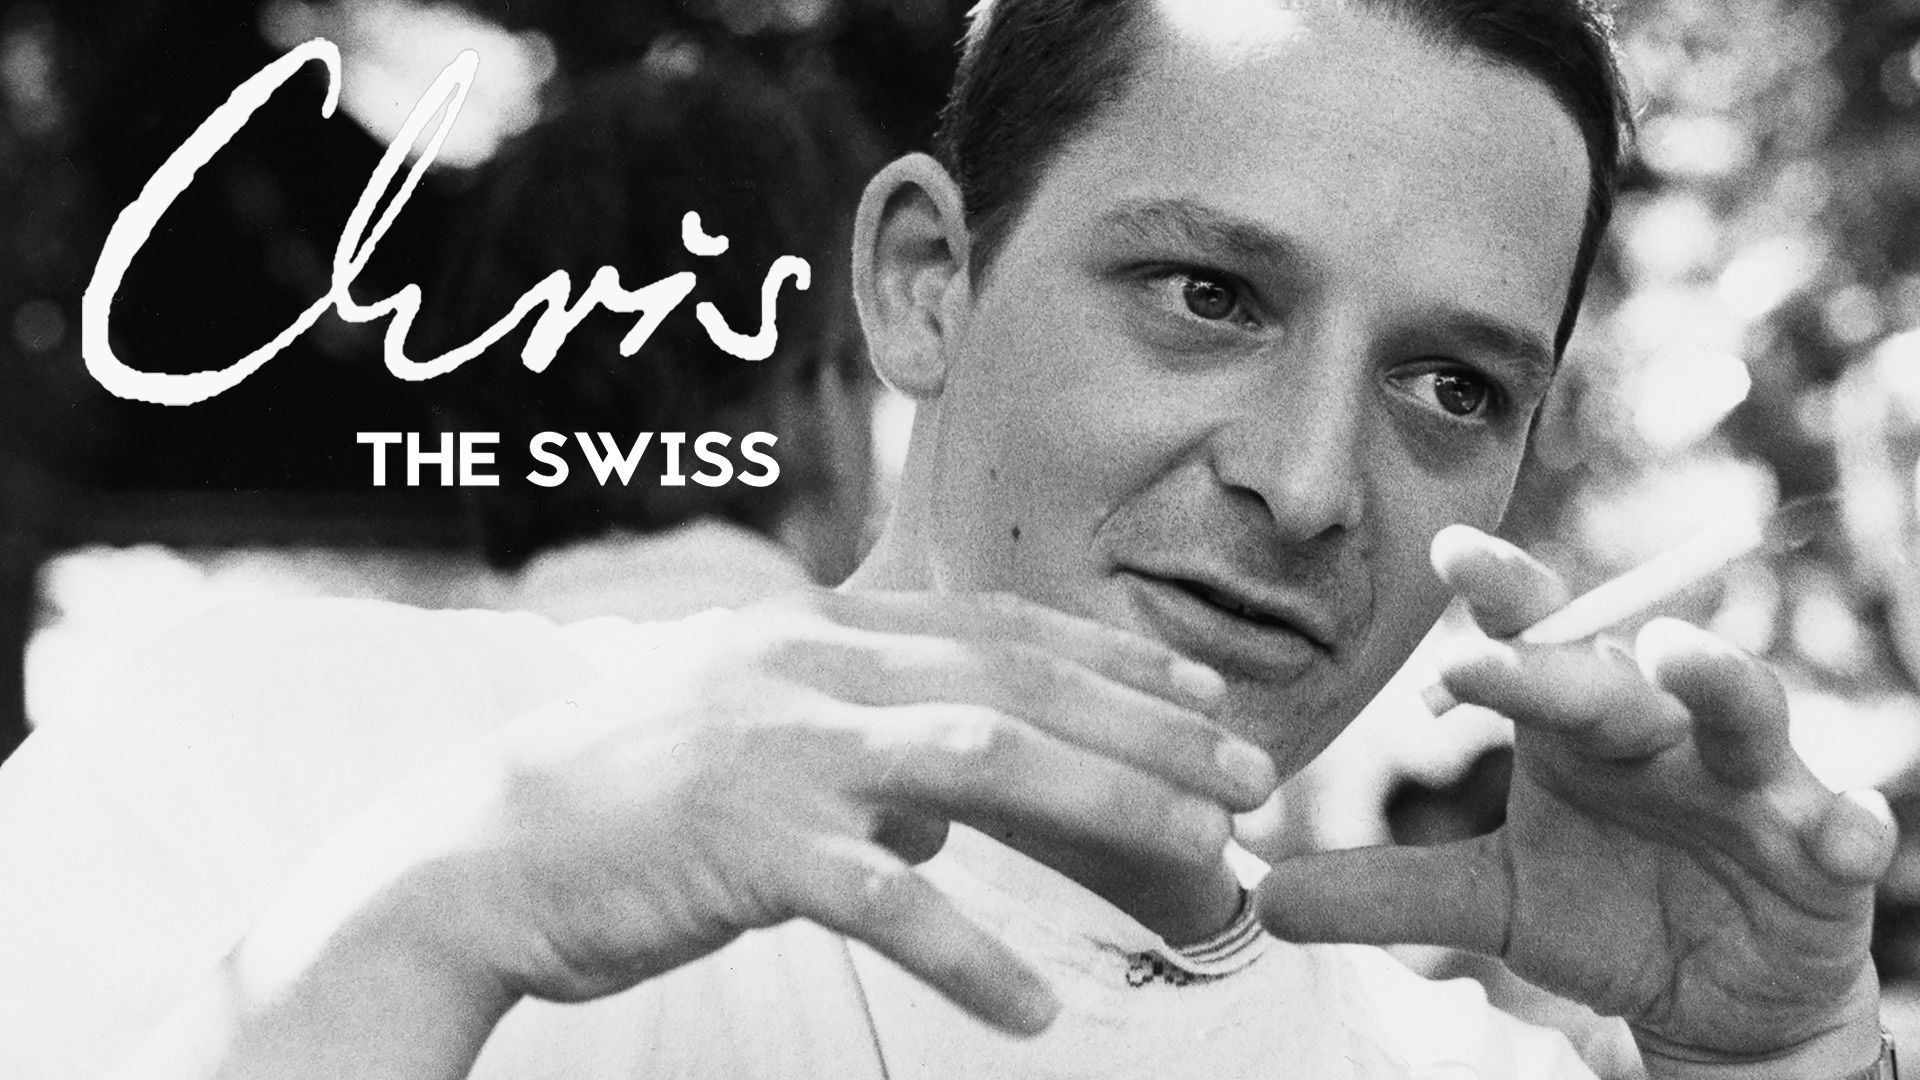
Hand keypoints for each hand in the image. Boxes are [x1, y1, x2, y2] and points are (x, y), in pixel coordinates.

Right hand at [237, 590, 1275, 1051]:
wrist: (477, 849)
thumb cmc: (621, 797)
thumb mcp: (746, 738)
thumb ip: (852, 751)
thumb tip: (941, 815)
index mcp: (814, 632)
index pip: (992, 626)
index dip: (1107, 652)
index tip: (1199, 683)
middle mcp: (806, 664)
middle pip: (1015, 682)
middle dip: (1147, 725)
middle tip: (1252, 770)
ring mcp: (778, 747)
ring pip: (981, 761)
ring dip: (1108, 806)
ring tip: (1204, 859)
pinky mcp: (745, 843)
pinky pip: (885, 904)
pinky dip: (970, 959)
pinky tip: (1035, 1013)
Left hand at [1258, 526, 1896, 1075]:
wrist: (1712, 994)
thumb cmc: (1605, 914)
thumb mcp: (1492, 905)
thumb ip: (1389, 893)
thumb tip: (1262, 897)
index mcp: (1576, 727)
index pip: (1536, 639)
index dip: (1499, 593)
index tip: (1443, 549)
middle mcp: (1661, 731)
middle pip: (1615, 677)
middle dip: (1563, 660)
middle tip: (1499, 648)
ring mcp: (1747, 783)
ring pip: (1744, 711)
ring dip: (1719, 681)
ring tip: (1680, 654)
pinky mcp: (1822, 848)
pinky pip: (1845, 826)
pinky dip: (1850, 824)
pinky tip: (1845, 831)